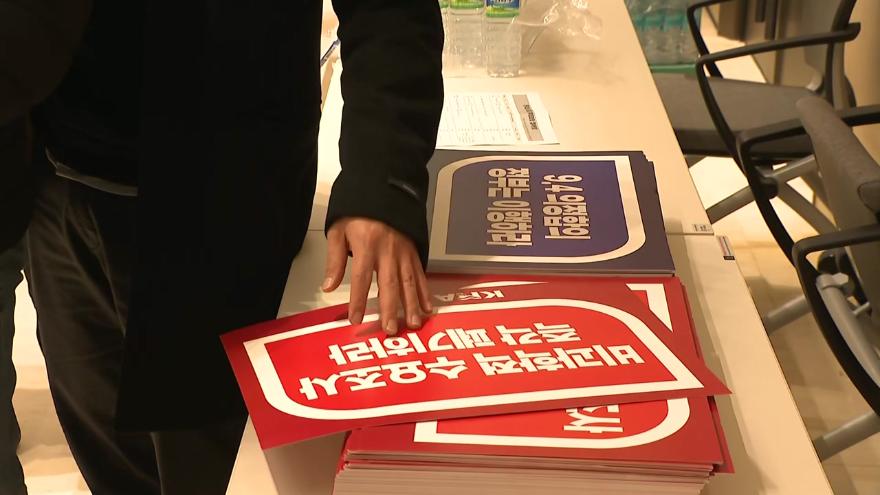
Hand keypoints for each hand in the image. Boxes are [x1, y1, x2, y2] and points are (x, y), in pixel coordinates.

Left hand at [322, 217, 431, 334]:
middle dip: (390, 309)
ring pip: (408, 282)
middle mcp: (387, 251)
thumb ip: (335, 260)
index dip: (358, 300)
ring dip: (411, 305)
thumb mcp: (338, 231)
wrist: (383, 192)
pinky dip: (424, 292)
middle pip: (389, 284)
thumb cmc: (358, 212)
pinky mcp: (413, 252)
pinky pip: (420, 274)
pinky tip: (427, 307)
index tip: (356, 319)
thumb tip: (328, 286)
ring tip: (412, 324)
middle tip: (390, 330)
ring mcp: (403, 252)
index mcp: (366, 246)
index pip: (361, 279)